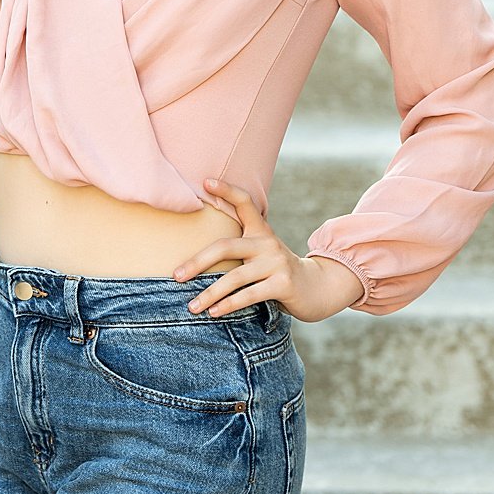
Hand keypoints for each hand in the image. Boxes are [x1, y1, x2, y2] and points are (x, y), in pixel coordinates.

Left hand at [172, 176, 366, 322]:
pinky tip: (215, 312)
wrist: (316, 288)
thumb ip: (240, 250)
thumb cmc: (277, 272)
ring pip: (236, 276)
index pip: (245, 203)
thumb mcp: (262, 254)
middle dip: (198, 261)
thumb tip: (193, 261)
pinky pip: (250, 294)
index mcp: (261, 232)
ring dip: (210, 292)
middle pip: (227, 246)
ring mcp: (277, 262)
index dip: (227, 190)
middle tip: (176, 275)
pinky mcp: (283, 283)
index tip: (206, 182)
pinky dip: (230, 304)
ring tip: (192, 306)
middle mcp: (268, 242)